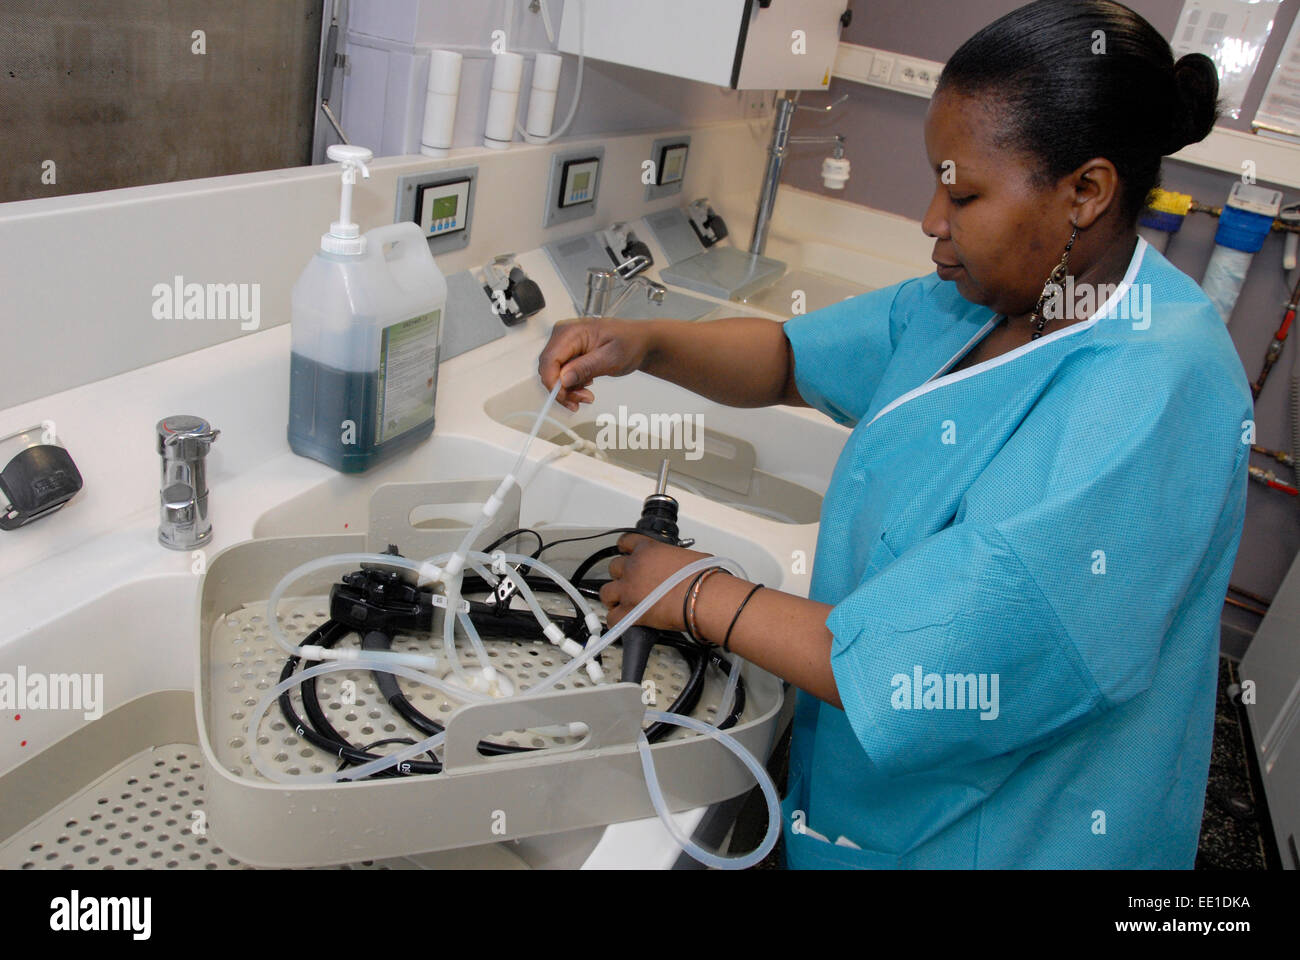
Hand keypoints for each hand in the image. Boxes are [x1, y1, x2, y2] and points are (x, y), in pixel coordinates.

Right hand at [537, 318, 651, 411]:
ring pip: (554, 375)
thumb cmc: (630, 342)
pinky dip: (571, 386)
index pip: (549, 360)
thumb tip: (564, 378)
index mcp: (571, 331)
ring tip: (587, 396)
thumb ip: (585, 367)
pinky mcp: (569, 354)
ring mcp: (565, 345)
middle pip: (549, 369)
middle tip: (582, 400)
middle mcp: (563, 336)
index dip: (553, 382)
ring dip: (568, 390)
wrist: (639, 342)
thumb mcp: (610, 358)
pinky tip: (585, 388)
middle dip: (562, 389)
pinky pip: (561, 374)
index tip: (565, 397)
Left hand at [599, 533, 715, 630]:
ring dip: (612, 597)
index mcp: (648, 550)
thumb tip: (678, 566)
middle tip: (630, 582)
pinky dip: (616, 620)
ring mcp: (629, 589)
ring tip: (620, 602)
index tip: (626, 554)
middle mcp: (634, 567)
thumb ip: (673, 559)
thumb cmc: (702, 577)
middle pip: (613, 567)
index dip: (625, 549)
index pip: (625, 542)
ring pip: (606, 592)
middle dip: (620, 575)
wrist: (703, 597)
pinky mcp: (630, 612)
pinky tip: (623, 620)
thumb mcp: (688, 556)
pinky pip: (612, 617)